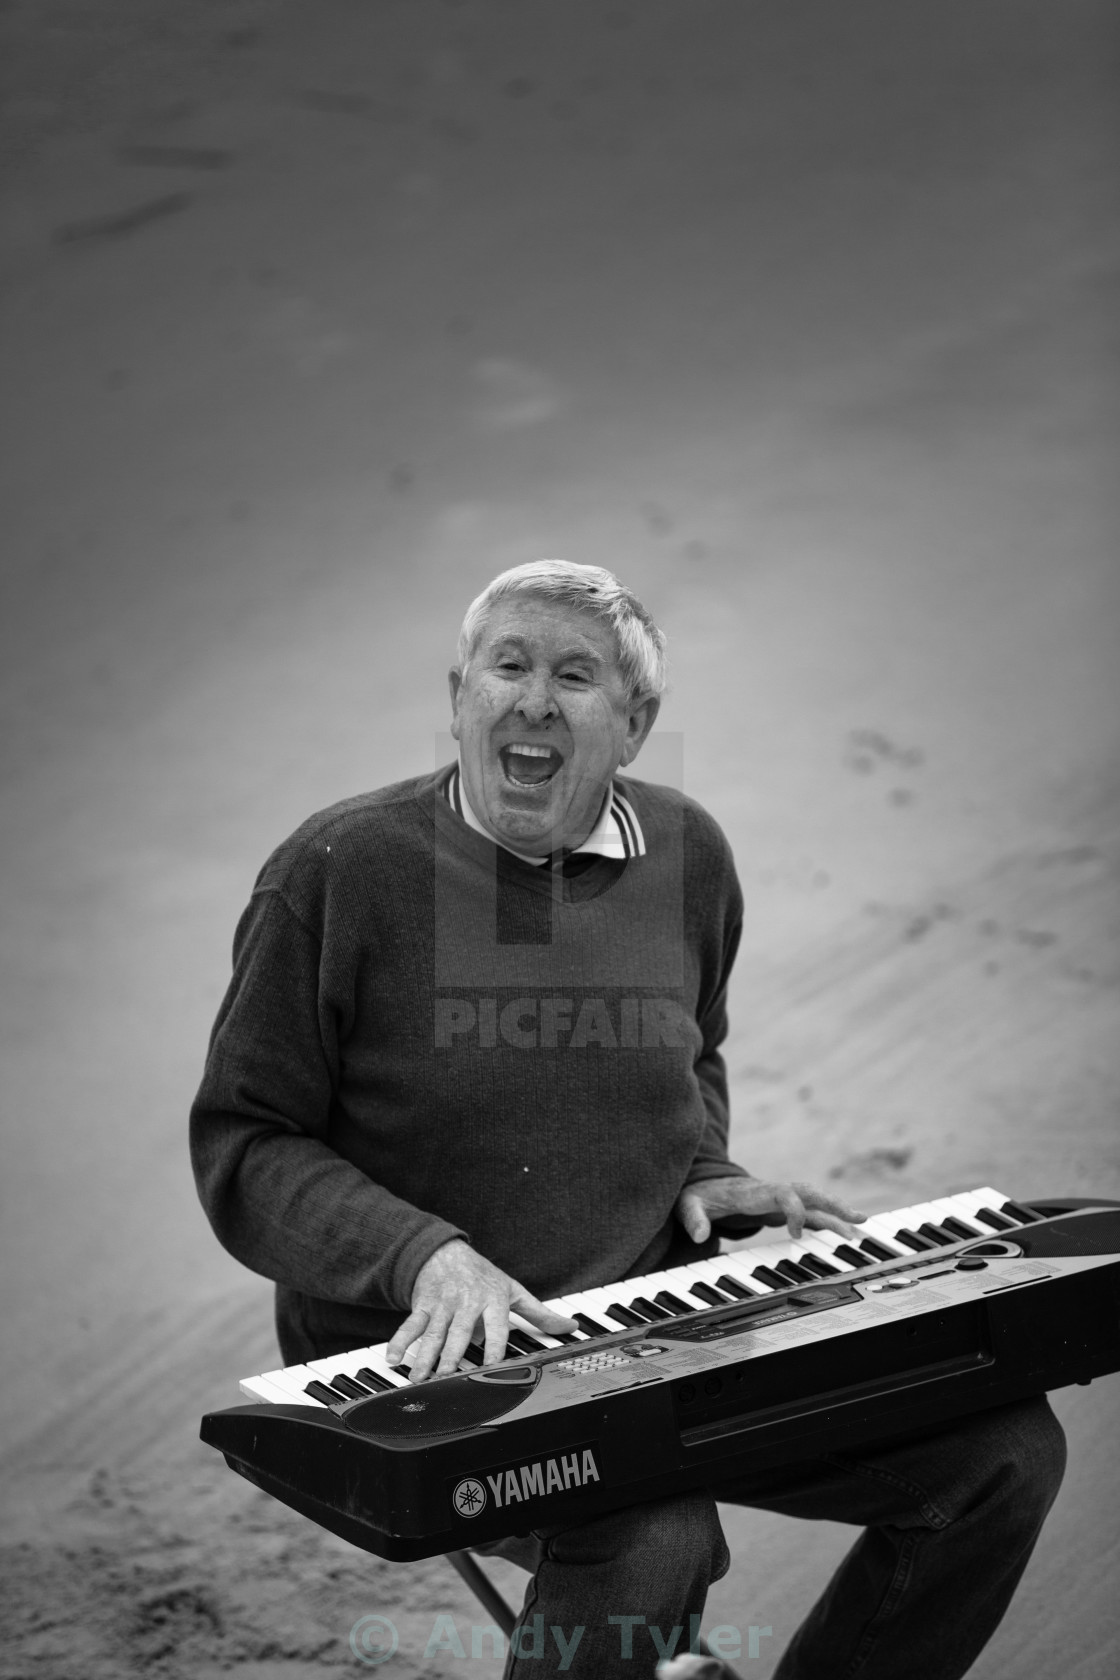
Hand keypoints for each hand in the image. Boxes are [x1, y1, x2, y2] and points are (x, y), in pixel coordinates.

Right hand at [385, 1239, 578, 1382]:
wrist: (446, 1251)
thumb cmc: (484, 1277)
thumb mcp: (513, 1291)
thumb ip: (540, 1313)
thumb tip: (570, 1327)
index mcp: (493, 1300)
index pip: (496, 1327)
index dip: (495, 1346)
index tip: (492, 1367)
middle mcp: (468, 1302)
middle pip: (460, 1333)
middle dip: (453, 1356)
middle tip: (447, 1379)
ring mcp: (443, 1303)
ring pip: (434, 1333)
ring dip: (425, 1356)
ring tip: (420, 1379)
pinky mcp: (423, 1304)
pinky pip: (411, 1324)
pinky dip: (400, 1341)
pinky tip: (393, 1359)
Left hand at [675, 1176, 865, 1244]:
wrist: (703, 1185)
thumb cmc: (698, 1195)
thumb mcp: (689, 1205)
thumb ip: (694, 1219)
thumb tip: (700, 1235)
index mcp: (755, 1191)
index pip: (784, 1194)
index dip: (795, 1211)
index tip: (797, 1235)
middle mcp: (772, 1191)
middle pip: (808, 1191)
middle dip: (833, 1204)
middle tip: (858, 1219)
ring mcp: (778, 1198)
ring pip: (814, 1200)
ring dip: (837, 1211)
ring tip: (862, 1224)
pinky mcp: (781, 1207)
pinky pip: (809, 1211)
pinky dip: (828, 1219)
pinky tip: (845, 1231)